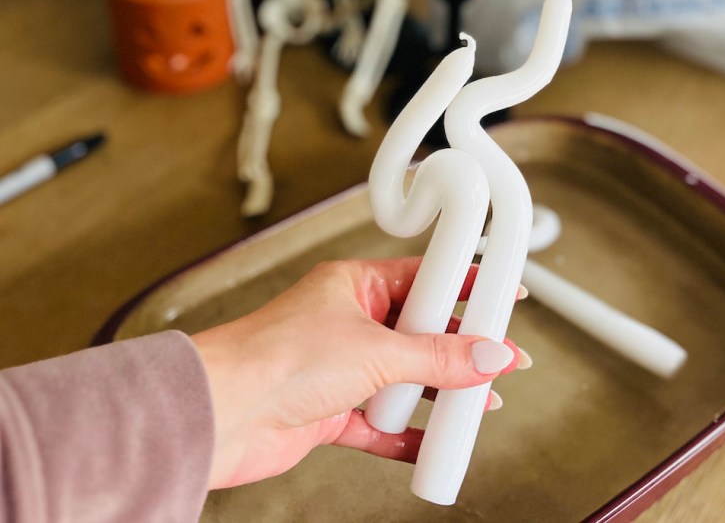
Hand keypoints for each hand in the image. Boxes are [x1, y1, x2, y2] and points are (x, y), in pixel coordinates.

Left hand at [190, 258, 526, 488]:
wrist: (220, 414)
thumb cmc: (273, 357)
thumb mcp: (375, 349)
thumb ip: (437, 357)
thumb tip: (486, 355)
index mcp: (355, 287)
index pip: (426, 279)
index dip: (467, 287)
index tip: (503, 295)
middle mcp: (349, 324)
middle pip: (421, 334)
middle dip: (461, 351)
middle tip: (501, 361)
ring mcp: (341, 370)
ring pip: (405, 381)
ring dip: (438, 396)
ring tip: (477, 405)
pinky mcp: (330, 413)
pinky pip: (382, 424)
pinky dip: (408, 437)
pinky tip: (434, 444)